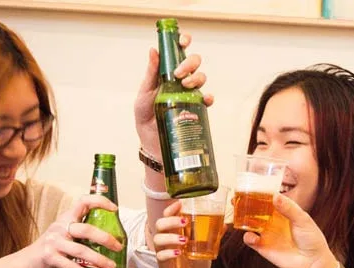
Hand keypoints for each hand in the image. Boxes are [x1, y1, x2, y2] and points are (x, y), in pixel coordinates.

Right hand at [21, 195, 122, 267]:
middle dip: (105, 239)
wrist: (30, 260)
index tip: (115, 209)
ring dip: (99, 259)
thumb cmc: (54, 246)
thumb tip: (113, 237)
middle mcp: (60, 227)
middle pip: (86, 229)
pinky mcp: (50, 257)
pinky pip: (71, 265)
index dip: (100, 202)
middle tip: (119, 247)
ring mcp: (54, 242)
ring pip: (81, 250)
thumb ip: (83, 230)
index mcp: (67, 217)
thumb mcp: (66, 232)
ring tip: (111, 266)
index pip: (83, 202)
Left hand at [134, 34, 212, 149]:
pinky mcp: (196, 109)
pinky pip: (207, 100)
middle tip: (178, 74)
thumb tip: (154, 50)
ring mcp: (190, 94)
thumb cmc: (145, 114)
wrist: (151, 140)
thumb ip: (151, 73)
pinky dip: (208, 97)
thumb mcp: (144, 92)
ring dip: (196, 78)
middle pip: (194, 62)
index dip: (184, 42)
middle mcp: (181, 80)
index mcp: (168, 72)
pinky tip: (205, 99)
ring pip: (201, 78)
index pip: (179, 52)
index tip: (182, 41)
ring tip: (186, 86)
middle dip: (190, 63)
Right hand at [153, 201, 210, 267]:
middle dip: (171, 221)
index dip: (170, 209)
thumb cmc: (197, 263)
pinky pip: (160, 257)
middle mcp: (167, 241)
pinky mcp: (164, 266)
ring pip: (158, 239)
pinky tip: (178, 253)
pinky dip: (168, 253)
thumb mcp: (206, 247)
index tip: (179, 203)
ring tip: (184, 240)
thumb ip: (213, 235)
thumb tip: (225, 223)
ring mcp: (163, 253)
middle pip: (159, 224)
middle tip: (185, 222)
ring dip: (170, 237)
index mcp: (175, 233)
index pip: (167, 216)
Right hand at [243, 194, 338, 267]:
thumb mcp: (303, 220)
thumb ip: (289, 209)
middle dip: (244, 204)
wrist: (313, 262)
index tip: (248, 186)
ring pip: (250, 224)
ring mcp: (267, 233)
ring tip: (237, 214)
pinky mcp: (263, 247)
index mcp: (283, 211)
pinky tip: (251, 236)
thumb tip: (275, 196)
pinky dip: (248, 237)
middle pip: (255, 210)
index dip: (258, 193)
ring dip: (242, 218)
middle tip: (235, 199)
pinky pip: (251, 240)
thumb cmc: (312, 238)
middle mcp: (273, 221)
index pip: (268, 199)